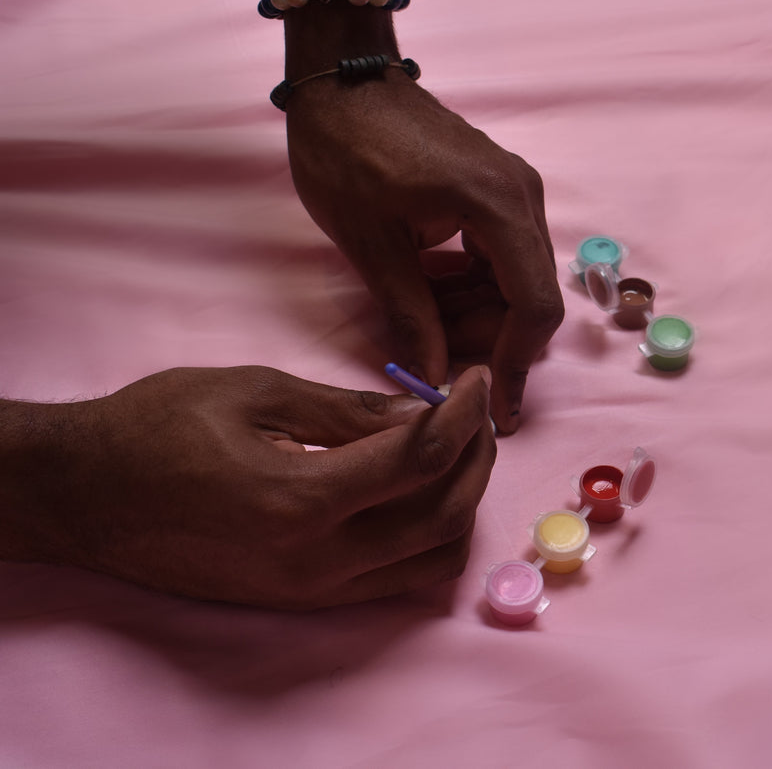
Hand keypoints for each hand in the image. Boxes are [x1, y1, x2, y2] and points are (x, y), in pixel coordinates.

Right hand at [2, 365, 495, 609]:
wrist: (84, 498)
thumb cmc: (156, 429)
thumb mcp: (253, 392)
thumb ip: (346, 409)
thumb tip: (421, 411)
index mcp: (299, 499)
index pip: (419, 460)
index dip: (464, 414)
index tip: (479, 377)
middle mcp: (315, 560)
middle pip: (443, 514)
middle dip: (475, 455)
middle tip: (474, 410)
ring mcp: (311, 591)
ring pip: (432, 559)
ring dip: (462, 502)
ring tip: (455, 448)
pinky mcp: (304, 602)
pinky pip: (397, 581)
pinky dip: (430, 538)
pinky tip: (422, 491)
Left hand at [285, 71, 563, 433]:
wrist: (343, 79)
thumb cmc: (347, 151)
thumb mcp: (371, 244)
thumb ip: (410, 316)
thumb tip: (433, 379)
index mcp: (497, 205)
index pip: (534, 304)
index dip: (517, 362)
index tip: (497, 407)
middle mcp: (522, 195)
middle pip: (532, 294)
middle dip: (491, 338)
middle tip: (436, 359)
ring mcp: (516, 188)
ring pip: (519, 277)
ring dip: (481, 313)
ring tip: (425, 324)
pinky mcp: (500, 188)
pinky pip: (504, 254)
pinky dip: (476, 284)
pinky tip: (433, 293)